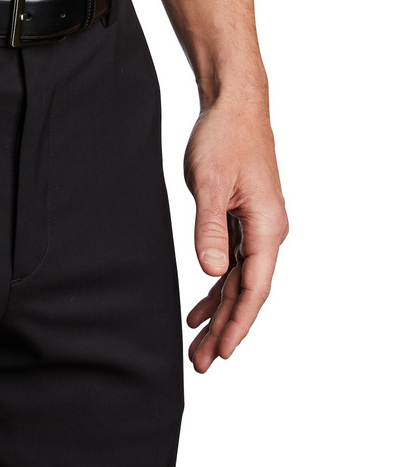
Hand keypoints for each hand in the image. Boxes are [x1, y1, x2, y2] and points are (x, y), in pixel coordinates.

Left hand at [183, 92, 287, 371]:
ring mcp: (256, 226)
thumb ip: (210, 228)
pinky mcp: (243, 218)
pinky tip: (200, 305)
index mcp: (267, 227)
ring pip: (238, 282)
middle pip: (246, 293)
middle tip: (201, 363)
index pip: (254, 289)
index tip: (222, 353)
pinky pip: (233, 263)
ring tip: (198, 345)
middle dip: (225, 329)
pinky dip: (216, 286)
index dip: (238, 324)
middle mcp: (267, 232)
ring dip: (219, 312)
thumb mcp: (211, 181)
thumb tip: (212, 272)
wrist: (233, 104)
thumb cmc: (225, 137)